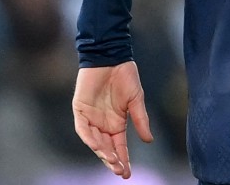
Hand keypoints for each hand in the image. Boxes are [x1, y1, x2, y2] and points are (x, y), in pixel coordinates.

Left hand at [72, 62, 153, 178]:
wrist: (111, 57)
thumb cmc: (125, 77)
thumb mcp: (136, 100)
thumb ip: (140, 120)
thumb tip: (149, 141)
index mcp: (117, 124)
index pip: (119, 147)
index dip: (123, 160)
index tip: (127, 174)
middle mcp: (103, 125)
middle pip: (106, 149)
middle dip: (113, 161)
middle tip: (120, 171)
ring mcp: (90, 118)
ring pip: (95, 142)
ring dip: (102, 152)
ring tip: (112, 161)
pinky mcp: (80, 110)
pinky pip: (83, 129)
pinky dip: (89, 138)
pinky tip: (98, 146)